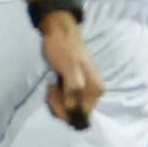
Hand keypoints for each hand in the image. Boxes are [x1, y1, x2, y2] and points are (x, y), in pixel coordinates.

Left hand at [39, 9, 104, 129]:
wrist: (60, 32)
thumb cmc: (63, 48)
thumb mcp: (68, 70)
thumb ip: (73, 90)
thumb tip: (73, 109)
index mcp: (96, 90)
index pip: (81, 114)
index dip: (64, 111)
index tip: (54, 97)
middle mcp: (94, 92)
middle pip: (75, 112)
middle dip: (59, 104)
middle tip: (51, 88)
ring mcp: (86, 88)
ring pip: (69, 106)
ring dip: (57, 99)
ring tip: (52, 84)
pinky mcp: (77, 85)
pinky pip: (67, 98)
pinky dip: (58, 94)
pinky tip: (54, 83)